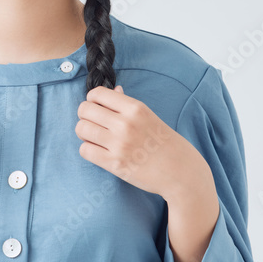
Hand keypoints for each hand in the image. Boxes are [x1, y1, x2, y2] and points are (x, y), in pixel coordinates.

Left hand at [74, 84, 208, 199]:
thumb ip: (128, 104)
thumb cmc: (166, 143)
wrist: (181, 172)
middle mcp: (126, 123)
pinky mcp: (115, 164)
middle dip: (85, 116)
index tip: (97, 108)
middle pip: (84, 110)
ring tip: (96, 138)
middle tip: (94, 124)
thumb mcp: (150, 116)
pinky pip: (85, 150)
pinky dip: (88, 150)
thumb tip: (114, 90)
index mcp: (135, 108)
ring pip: (81, 129)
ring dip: (85, 133)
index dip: (92, 100)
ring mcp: (119, 144)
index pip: (97, 93)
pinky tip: (99, 152)